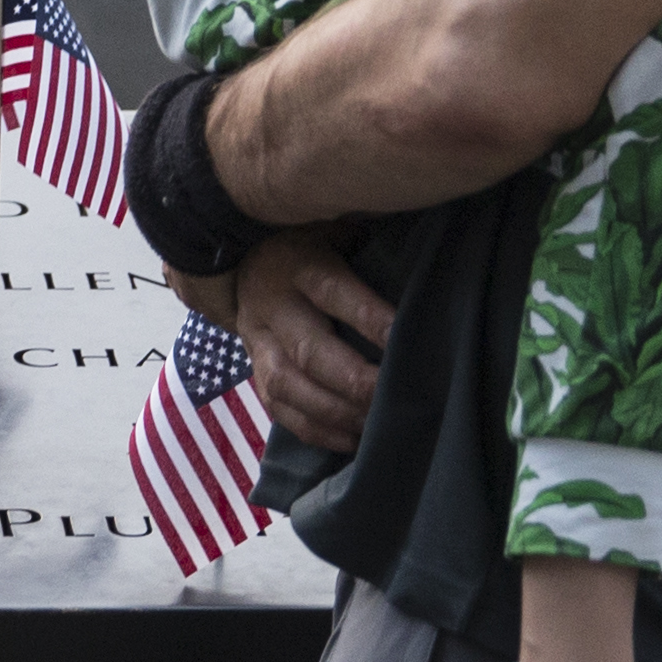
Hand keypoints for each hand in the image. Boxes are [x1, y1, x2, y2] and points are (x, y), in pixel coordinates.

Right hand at [235, 229, 395, 454]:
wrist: (244, 256)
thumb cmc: (311, 239)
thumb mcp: (335, 224)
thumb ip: (368, 231)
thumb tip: (417, 222)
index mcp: (298, 264)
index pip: (333, 291)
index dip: (370, 317)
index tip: (407, 338)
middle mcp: (272, 306)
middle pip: (310, 351)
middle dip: (355, 381)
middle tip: (395, 395)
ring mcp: (257, 342)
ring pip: (287, 386)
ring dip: (335, 412)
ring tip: (374, 425)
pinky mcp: (254, 370)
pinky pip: (277, 408)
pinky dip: (314, 430)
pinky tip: (351, 440)